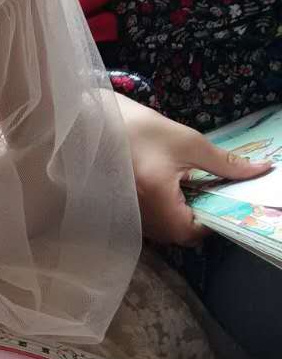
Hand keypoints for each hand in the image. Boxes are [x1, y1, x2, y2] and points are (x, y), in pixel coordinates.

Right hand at [116, 93, 272, 244]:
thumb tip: (259, 170)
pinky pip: (150, 223)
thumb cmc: (143, 130)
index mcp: (158, 199)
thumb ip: (225, 163)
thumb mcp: (189, 143)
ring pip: (163, 232)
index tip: (219, 201)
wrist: (99, 123)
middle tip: (205, 194)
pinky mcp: (124, 210)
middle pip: (177, 236)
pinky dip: (164, 213)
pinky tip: (167, 191)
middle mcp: (141, 214)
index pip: (191, 231)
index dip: (211, 221)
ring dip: (179, 217)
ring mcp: (130, 214)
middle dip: (196, 220)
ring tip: (185, 190)